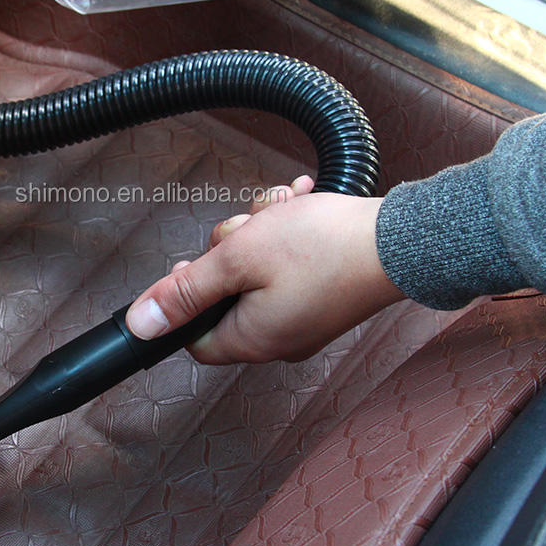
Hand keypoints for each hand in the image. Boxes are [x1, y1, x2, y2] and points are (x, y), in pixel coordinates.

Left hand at [125, 177, 404, 363]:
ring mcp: (305, 317)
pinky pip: (288, 267)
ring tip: (283, 209)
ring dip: (261, 233)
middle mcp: (280, 337)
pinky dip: (286, 235)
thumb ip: (187, 291)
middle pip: (226, 295)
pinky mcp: (325, 296)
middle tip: (249, 228)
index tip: (197, 265)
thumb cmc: (324, 248)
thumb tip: (142, 324)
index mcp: (253, 339)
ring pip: (257, 272)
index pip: (195, 337)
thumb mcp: (239, 258)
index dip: (186, 299)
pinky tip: (299, 207)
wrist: (402, 240)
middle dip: (231, 250)